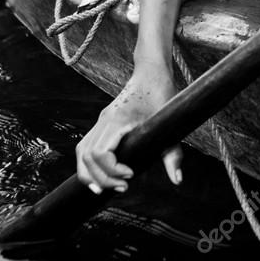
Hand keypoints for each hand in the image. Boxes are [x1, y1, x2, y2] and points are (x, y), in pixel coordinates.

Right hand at [76, 66, 181, 193]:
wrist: (151, 72)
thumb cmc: (162, 94)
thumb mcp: (170, 125)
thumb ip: (173, 154)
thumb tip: (177, 180)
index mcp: (118, 119)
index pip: (100, 152)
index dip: (112, 170)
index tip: (131, 175)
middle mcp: (104, 120)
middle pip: (86, 156)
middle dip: (101, 178)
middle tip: (122, 187)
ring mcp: (101, 121)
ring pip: (82, 152)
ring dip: (90, 174)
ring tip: (107, 188)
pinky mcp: (103, 122)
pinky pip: (87, 145)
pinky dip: (89, 164)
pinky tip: (102, 176)